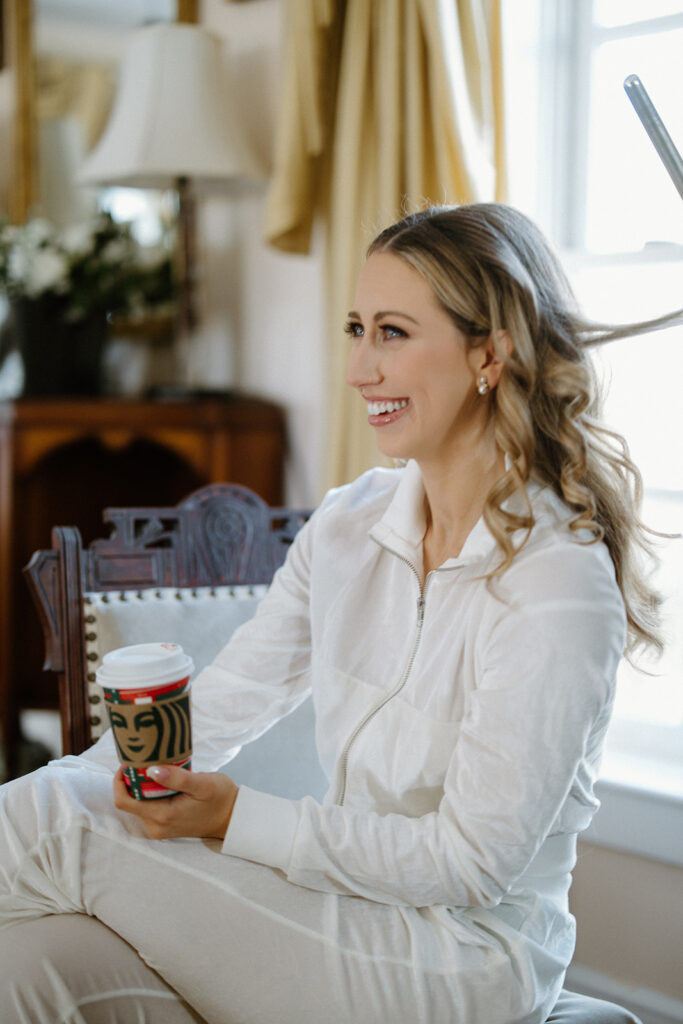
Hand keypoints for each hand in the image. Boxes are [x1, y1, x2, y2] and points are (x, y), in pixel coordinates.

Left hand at [113, 765, 238, 840]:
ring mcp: (158, 827)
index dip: (120, 781)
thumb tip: (151, 770)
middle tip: (144, 760)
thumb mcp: (203, 784)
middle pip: (128, 801)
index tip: (129, 763)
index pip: (124, 801)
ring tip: (155, 768)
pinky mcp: (162, 825)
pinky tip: (162, 781)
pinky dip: (149, 793)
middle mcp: (156, 826)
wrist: (231, 818)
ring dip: (141, 786)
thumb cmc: (220, 798)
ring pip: (137, 804)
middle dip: (132, 780)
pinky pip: (146, 807)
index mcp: (162, 815)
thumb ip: (177, 778)